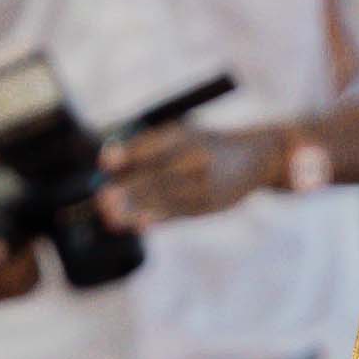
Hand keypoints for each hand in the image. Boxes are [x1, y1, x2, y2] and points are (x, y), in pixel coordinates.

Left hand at [95, 121, 278, 229]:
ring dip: (135, 209)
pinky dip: (156, 218)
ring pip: (165, 197)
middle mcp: (196, 158)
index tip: (106, 162)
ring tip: (110, 217)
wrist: (256, 157)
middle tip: (102, 199)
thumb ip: (149, 147)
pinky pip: (179, 212)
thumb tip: (107, 165)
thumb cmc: (206, 145)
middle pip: (157, 175)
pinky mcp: (209, 204)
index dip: (129, 153)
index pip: (153, 145)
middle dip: (127, 189)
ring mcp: (204, 183)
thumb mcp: (185, 135)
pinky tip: (138, 224)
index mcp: (186, 135)